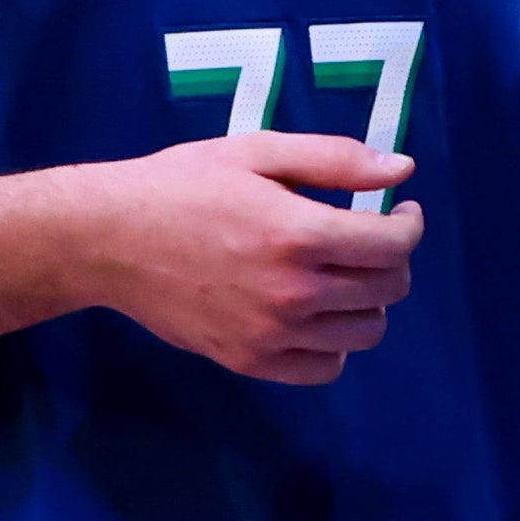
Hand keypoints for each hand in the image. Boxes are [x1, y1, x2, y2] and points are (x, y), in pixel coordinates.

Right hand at [83, 130, 427, 384]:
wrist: (109, 239)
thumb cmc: (183, 184)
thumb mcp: (257, 151)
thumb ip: (336, 160)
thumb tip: (404, 169)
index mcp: (299, 233)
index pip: (393, 245)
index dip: (410, 225)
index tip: (402, 212)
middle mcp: (293, 291)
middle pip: (388, 290)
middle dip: (393, 260)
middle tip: (369, 240)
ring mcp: (272, 334)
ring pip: (365, 333)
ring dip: (368, 302)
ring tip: (342, 276)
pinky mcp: (250, 361)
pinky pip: (325, 368)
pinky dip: (334, 343)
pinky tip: (316, 313)